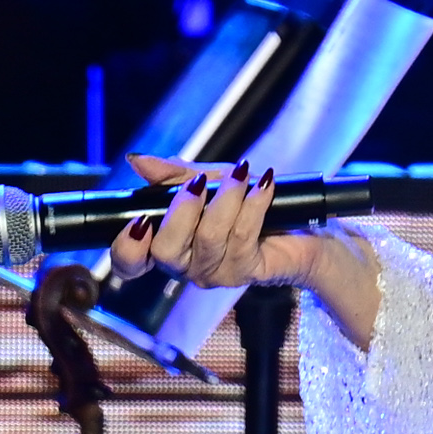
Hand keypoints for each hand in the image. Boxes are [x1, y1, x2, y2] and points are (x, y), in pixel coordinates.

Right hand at [103, 156, 383, 346]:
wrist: (305, 225)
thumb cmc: (251, 203)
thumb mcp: (209, 180)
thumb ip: (172, 175)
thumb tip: (137, 161)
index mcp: (169, 246)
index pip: (131, 263)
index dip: (127, 249)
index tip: (139, 221)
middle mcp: (188, 266)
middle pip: (166, 251)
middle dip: (182, 211)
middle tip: (199, 184)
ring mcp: (217, 273)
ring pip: (209, 240)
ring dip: (225, 200)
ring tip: (240, 174)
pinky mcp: (249, 271)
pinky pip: (244, 236)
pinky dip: (253, 203)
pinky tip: (263, 184)